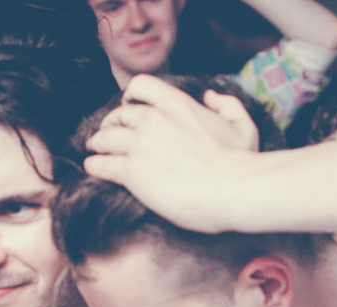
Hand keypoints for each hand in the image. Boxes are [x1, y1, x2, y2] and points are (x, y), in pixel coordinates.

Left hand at [84, 75, 255, 232]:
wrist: (234, 190)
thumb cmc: (241, 163)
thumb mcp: (243, 125)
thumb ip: (227, 105)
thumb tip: (210, 97)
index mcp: (178, 105)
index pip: (141, 86)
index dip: (130, 96)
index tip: (129, 105)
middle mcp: (154, 119)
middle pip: (117, 114)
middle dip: (110, 124)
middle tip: (108, 134)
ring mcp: (141, 145)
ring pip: (103, 138)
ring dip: (97, 143)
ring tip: (95, 150)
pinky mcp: (132, 172)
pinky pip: (100, 163)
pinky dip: (93, 165)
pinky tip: (93, 168)